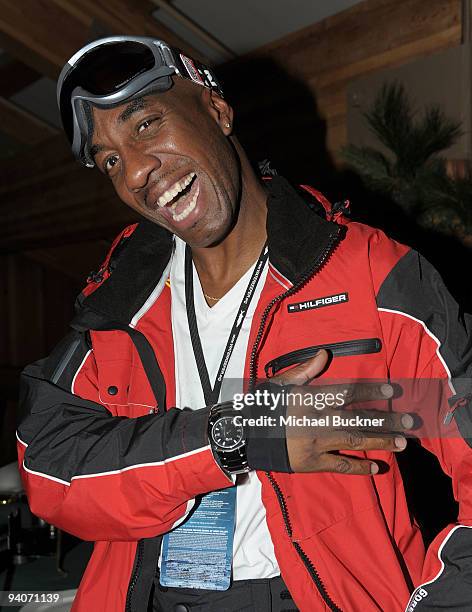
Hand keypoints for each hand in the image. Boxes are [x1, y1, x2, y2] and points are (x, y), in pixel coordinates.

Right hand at [272, 350, 413, 474]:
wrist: (245, 436)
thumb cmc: (263, 407)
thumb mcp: (279, 383)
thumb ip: (304, 370)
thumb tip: (325, 354)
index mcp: (309, 399)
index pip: (344, 393)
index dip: (369, 391)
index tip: (389, 391)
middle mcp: (316, 420)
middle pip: (357, 418)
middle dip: (385, 420)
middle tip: (408, 421)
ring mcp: (315, 443)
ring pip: (353, 440)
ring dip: (379, 441)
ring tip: (402, 443)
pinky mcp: (311, 462)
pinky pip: (338, 464)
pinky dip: (357, 466)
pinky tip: (376, 467)